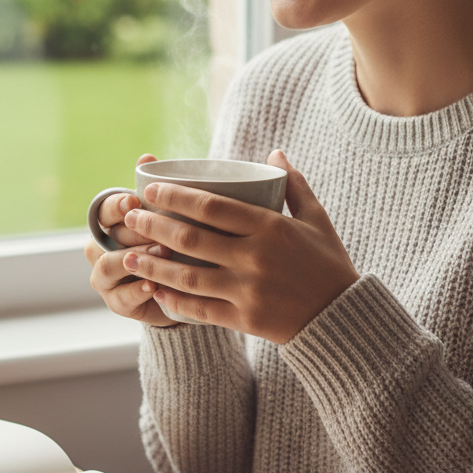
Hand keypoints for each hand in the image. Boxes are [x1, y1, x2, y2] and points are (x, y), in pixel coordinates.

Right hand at [84, 154, 178, 327]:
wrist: (178, 289)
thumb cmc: (169, 244)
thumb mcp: (165, 216)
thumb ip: (154, 190)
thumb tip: (147, 156)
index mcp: (108, 224)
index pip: (103, 210)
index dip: (116, 205)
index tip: (134, 202)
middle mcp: (99, 248)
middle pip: (107, 238)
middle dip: (133, 234)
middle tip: (160, 232)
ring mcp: (104, 277)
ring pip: (108, 266)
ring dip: (135, 259)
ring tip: (161, 254)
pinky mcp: (116, 303)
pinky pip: (120, 297)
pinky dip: (137, 290)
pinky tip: (154, 286)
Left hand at [119, 149, 358, 342]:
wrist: (344, 319)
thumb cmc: (328, 264)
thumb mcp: (317, 219)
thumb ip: (295, 185)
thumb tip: (275, 153)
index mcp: (270, 228)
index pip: (211, 207)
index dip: (175, 196)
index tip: (150, 189)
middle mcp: (255, 258)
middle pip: (191, 238)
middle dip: (154, 225)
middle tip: (131, 217)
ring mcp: (248, 291)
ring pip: (188, 276)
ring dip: (154, 264)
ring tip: (129, 255)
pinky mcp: (244, 320)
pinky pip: (200, 309)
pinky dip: (173, 301)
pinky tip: (154, 290)